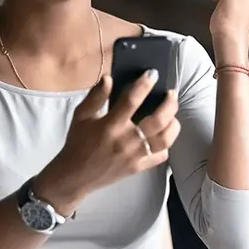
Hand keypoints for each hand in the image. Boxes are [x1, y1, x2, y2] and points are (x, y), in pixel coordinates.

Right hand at [34, 72, 179, 214]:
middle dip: (169, 104)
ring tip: (172, 114)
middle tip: (171, 93)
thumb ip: (95, 96)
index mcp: (111, 125)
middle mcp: (127, 140)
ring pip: (165, 139)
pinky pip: (161, 156)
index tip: (152, 74)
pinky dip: (166, 145)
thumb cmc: (78, 142)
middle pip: (158, 120)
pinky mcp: (139, 168)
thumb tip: (109, 78)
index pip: (132, 100)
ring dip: (173, 124)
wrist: (75, 175)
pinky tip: (163, 136)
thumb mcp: (81, 115)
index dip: (144, 85)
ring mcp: (135, 156)